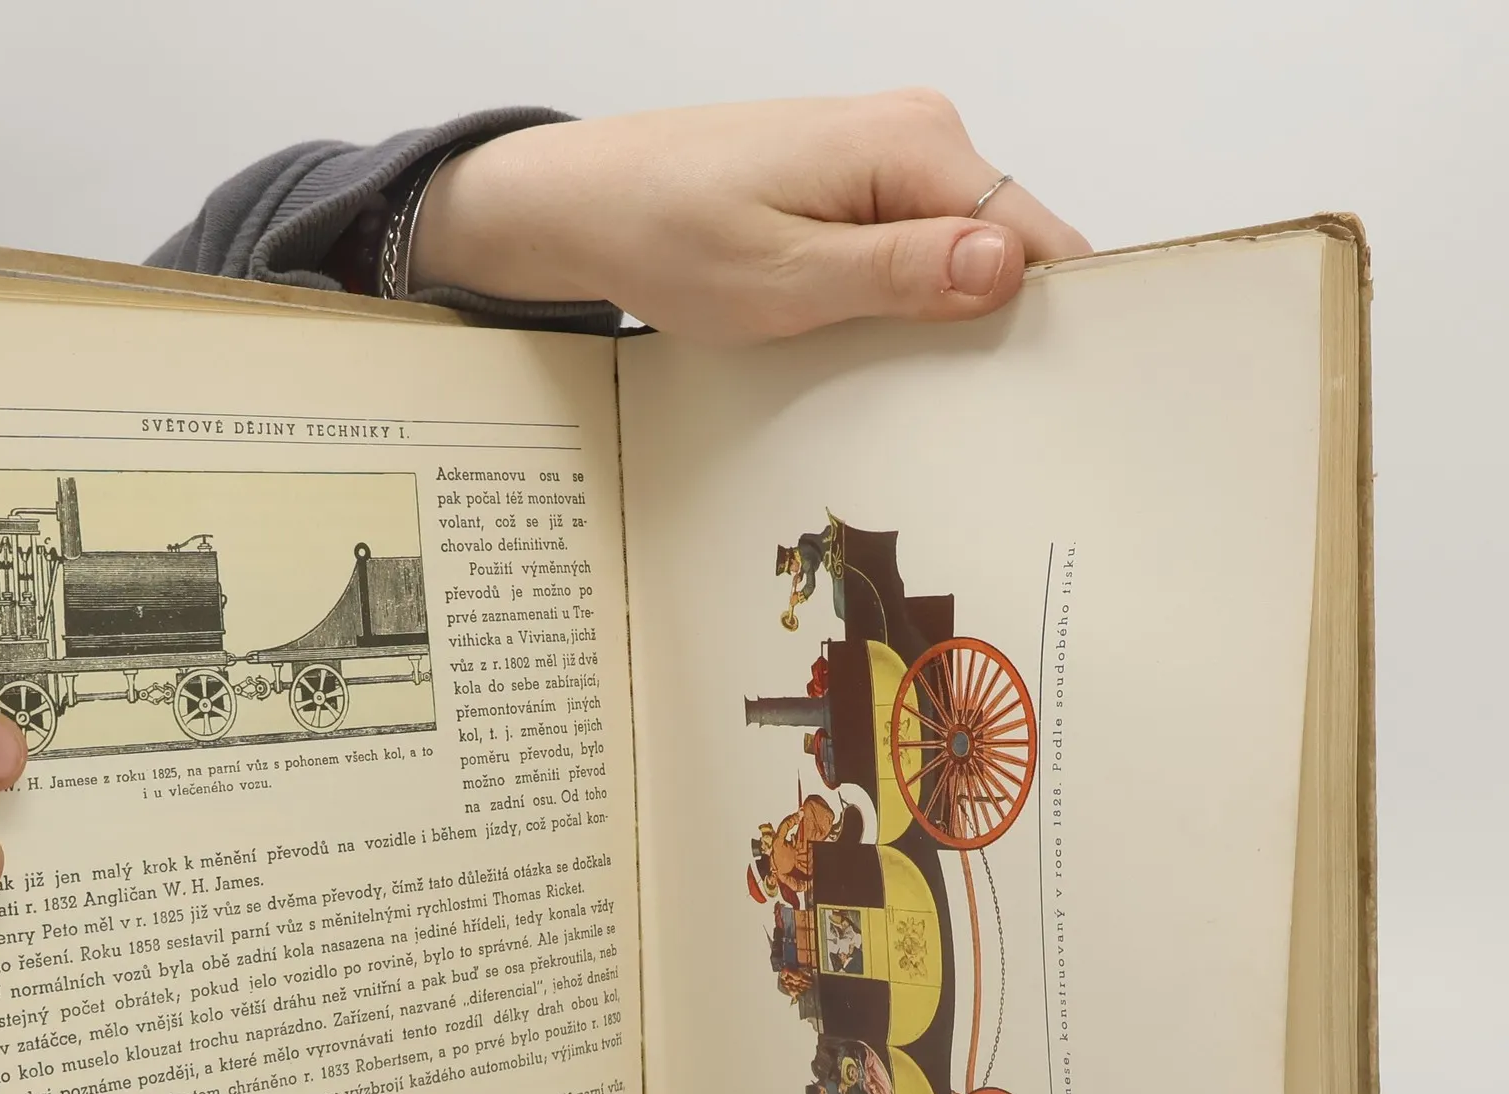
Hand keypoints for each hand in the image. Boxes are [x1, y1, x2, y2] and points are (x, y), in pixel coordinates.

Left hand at [412, 92, 1090, 344]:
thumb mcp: (786, 276)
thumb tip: (1006, 266)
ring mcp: (888, 156)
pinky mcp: (856, 184)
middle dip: (997, 325)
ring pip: (961, 253)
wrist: (587, 201)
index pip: (1036, 236)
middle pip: (1007, 245)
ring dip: (948, 318)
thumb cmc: (666, 232)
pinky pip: (916, 247)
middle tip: (969, 415)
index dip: (1050, 316)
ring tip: (921, 390)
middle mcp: (917, 134)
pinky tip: (882, 349)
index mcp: (914, 145)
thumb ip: (899, 273)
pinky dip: (908, 300)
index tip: (1045, 393)